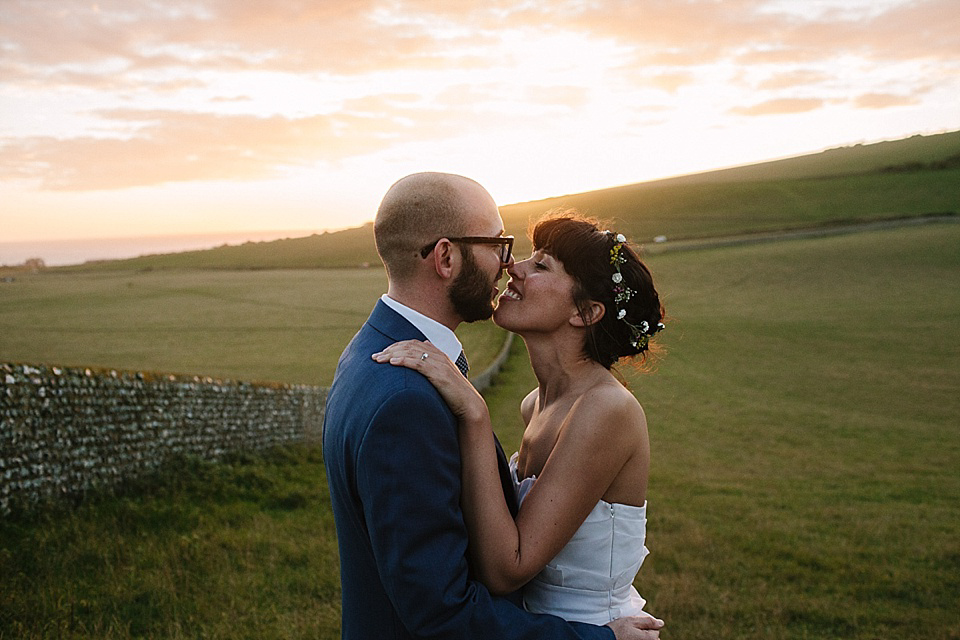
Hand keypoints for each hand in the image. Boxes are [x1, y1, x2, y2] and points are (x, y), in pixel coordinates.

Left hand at [372, 340, 488, 424]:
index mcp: (438, 355)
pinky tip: (392, 363)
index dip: (396, 346)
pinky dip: (404, 361)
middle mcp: (438, 355)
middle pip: (409, 345)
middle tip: (375, 356)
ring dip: (392, 354)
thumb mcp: (441, 379)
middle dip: (390, 349)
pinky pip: (418, 363)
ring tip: (379, 359)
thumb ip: (432, 370)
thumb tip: (419, 368)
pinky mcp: (438, 373)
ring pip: (411, 352)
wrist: (469, 404)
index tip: (383, 353)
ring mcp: (439, 363)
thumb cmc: (453, 394)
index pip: (413, 343)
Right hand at [607, 614, 663, 639]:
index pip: (656, 631)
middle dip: (645, 633)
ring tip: (630, 636)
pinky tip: (628, 638)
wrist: (605, 638)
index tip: (635, 626)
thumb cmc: (618, 630)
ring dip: (641, 638)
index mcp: (649, 639)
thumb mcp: (632, 621)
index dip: (646, 626)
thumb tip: (661, 623)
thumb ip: (648, 621)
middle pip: (652, 638)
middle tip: (632, 631)